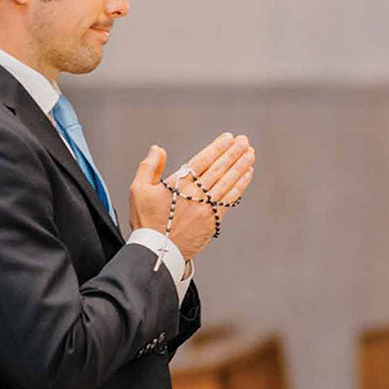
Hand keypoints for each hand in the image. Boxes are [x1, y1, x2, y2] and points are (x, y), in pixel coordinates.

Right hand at [129, 132, 255, 260]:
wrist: (156, 250)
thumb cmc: (146, 221)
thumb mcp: (138, 191)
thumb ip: (148, 167)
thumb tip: (158, 149)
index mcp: (177, 185)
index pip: (202, 161)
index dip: (217, 148)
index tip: (228, 138)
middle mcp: (194, 194)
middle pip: (219, 169)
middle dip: (233, 153)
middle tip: (244, 141)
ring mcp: (205, 207)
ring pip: (228, 182)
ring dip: (240, 166)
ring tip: (250, 153)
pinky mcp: (212, 220)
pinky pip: (230, 198)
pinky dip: (240, 185)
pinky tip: (246, 175)